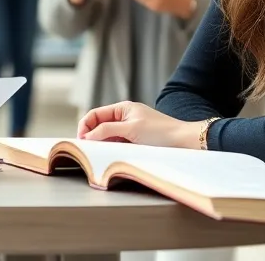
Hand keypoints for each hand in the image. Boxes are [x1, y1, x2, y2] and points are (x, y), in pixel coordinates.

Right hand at [78, 101, 200, 148]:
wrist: (183, 142)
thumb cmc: (160, 132)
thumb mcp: (130, 129)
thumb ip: (107, 130)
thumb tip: (88, 135)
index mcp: (122, 108)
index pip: (95, 114)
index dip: (85, 126)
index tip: (82, 140)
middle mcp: (124, 117)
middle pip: (99, 126)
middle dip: (92, 136)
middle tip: (87, 150)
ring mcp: (129, 130)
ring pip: (107, 136)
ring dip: (102, 144)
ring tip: (100, 153)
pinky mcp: (135, 141)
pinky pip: (117, 144)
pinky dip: (112, 149)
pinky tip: (112, 155)